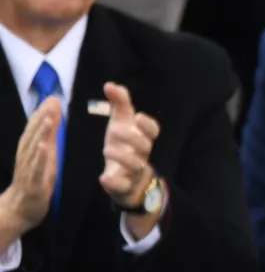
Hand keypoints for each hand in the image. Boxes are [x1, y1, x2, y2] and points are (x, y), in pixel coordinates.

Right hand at [0, 95, 60, 236]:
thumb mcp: (45, 158)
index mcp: (30, 150)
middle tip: (52, 100)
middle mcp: (27, 156)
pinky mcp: (32, 182)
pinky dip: (39, 156)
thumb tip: (53, 119)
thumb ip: (48, 139)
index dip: (44, 112)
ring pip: (33, 147)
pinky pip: (35, 168)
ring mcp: (28, 168)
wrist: (21, 209)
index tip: (53, 97)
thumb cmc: (35, 181)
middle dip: (42, 116)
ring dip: (40, 132)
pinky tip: (44, 146)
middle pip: (33, 133)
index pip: (36, 128)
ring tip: (48, 118)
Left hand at [98, 82, 157, 207]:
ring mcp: (134, 172)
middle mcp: (141, 155)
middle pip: (145, 146)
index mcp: (142, 139)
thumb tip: (110, 84)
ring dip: (123, 158)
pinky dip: (114, 183)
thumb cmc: (124, 146)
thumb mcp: (121, 124)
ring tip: (107, 149)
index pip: (153, 131)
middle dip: (132, 138)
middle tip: (114, 129)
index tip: (138, 117)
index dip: (148, 125)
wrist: (129, 180)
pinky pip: (122, 186)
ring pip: (136, 166)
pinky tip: (103, 178)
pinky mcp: (124, 187)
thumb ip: (119, 104)